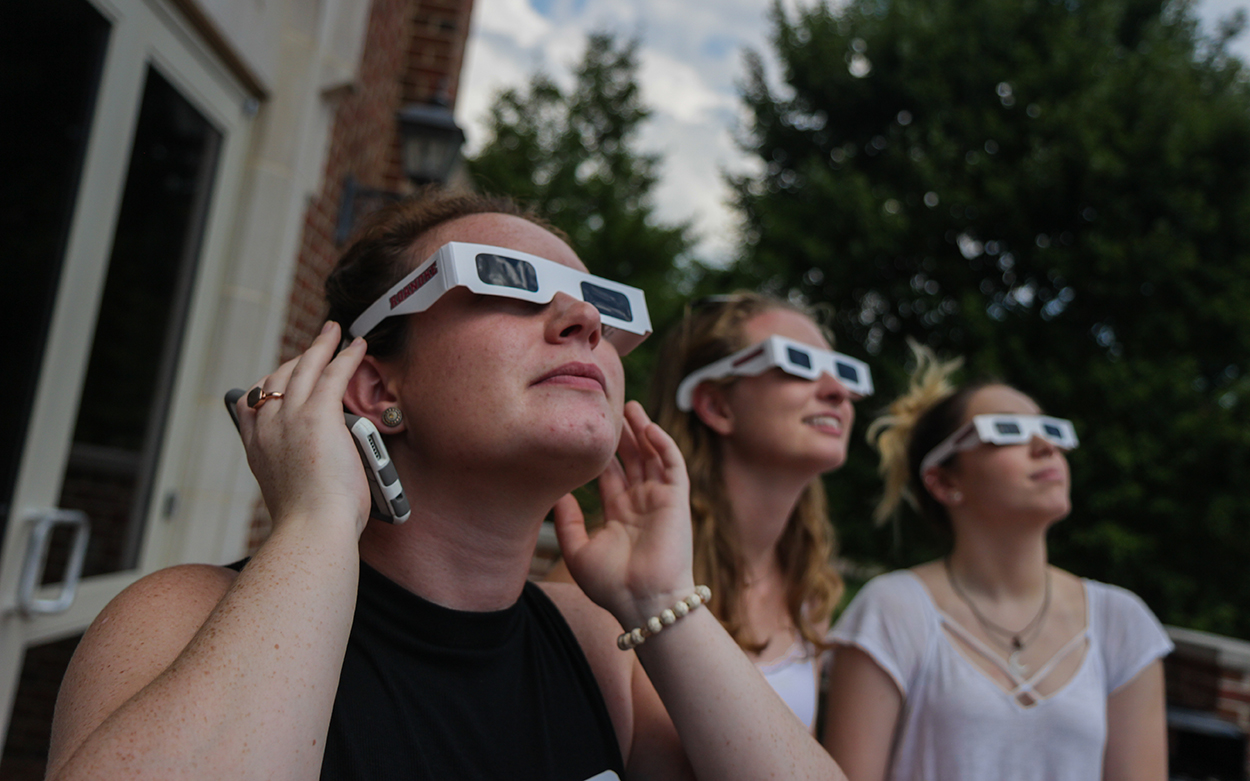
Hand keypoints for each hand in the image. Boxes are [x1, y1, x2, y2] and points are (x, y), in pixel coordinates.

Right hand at [234, 321, 371, 536]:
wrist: (311, 529)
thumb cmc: (309, 523)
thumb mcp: (288, 494)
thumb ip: (294, 474)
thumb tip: (314, 468)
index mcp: (257, 448)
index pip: (253, 404)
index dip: (269, 384)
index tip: (280, 375)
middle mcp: (268, 427)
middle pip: (279, 378)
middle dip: (298, 359)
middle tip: (316, 345)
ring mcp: (291, 418)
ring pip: (305, 368)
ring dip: (322, 345)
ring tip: (335, 331)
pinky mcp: (319, 415)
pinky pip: (334, 373)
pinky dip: (346, 356)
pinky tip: (357, 346)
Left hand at [553, 401, 694, 626]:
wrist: (644, 602)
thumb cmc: (612, 585)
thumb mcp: (578, 552)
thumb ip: (567, 523)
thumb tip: (557, 495)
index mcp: (619, 515)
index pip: (609, 474)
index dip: (600, 452)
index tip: (587, 429)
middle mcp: (640, 504)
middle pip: (631, 460)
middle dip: (622, 434)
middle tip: (609, 406)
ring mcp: (660, 501)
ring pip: (652, 456)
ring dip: (643, 432)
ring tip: (631, 407)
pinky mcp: (676, 500)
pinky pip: (672, 465)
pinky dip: (663, 444)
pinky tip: (649, 428)